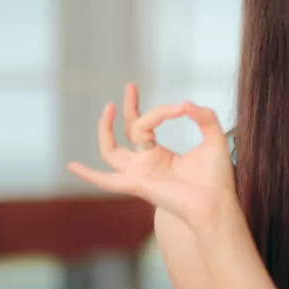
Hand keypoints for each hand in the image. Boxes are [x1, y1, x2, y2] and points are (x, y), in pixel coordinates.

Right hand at [67, 83, 235, 221]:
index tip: (182, 108)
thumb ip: (204, 117)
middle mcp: (146, 164)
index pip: (149, 124)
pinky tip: (72, 166)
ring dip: (106, 129)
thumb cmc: (217, 177)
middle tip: (131, 86)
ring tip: (110, 106)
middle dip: (128, 108)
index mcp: (160, 155)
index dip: (162, 111)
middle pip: (128, 132)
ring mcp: (139, 174)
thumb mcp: (214, 138)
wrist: (216, 202)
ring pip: (111, 151)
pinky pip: (107, 181)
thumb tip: (186, 103)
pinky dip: (89, 175)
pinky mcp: (138, 184)